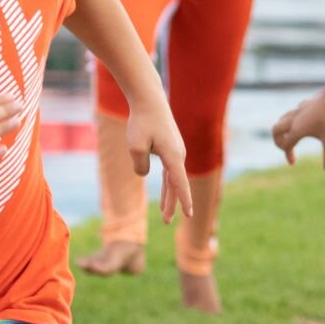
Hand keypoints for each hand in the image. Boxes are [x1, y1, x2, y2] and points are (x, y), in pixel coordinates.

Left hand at [127, 107, 194, 224]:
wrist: (149, 100)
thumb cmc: (142, 121)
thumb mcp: (135, 146)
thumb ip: (140, 165)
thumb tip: (145, 174)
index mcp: (173, 156)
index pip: (179, 183)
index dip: (184, 200)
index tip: (189, 215)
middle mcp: (178, 155)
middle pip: (176, 185)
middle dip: (172, 204)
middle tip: (166, 222)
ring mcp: (176, 151)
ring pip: (173, 179)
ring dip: (169, 196)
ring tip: (165, 214)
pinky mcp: (170, 148)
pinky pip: (169, 171)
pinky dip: (167, 183)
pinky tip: (165, 190)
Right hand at [272, 93, 324, 170]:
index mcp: (297, 130)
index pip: (286, 145)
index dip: (288, 155)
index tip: (293, 163)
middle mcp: (294, 119)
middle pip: (276, 130)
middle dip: (277, 141)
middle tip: (284, 147)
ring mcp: (299, 110)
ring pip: (283, 119)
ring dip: (283, 129)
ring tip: (291, 136)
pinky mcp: (306, 104)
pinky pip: (294, 112)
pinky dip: (293, 120)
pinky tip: (303, 121)